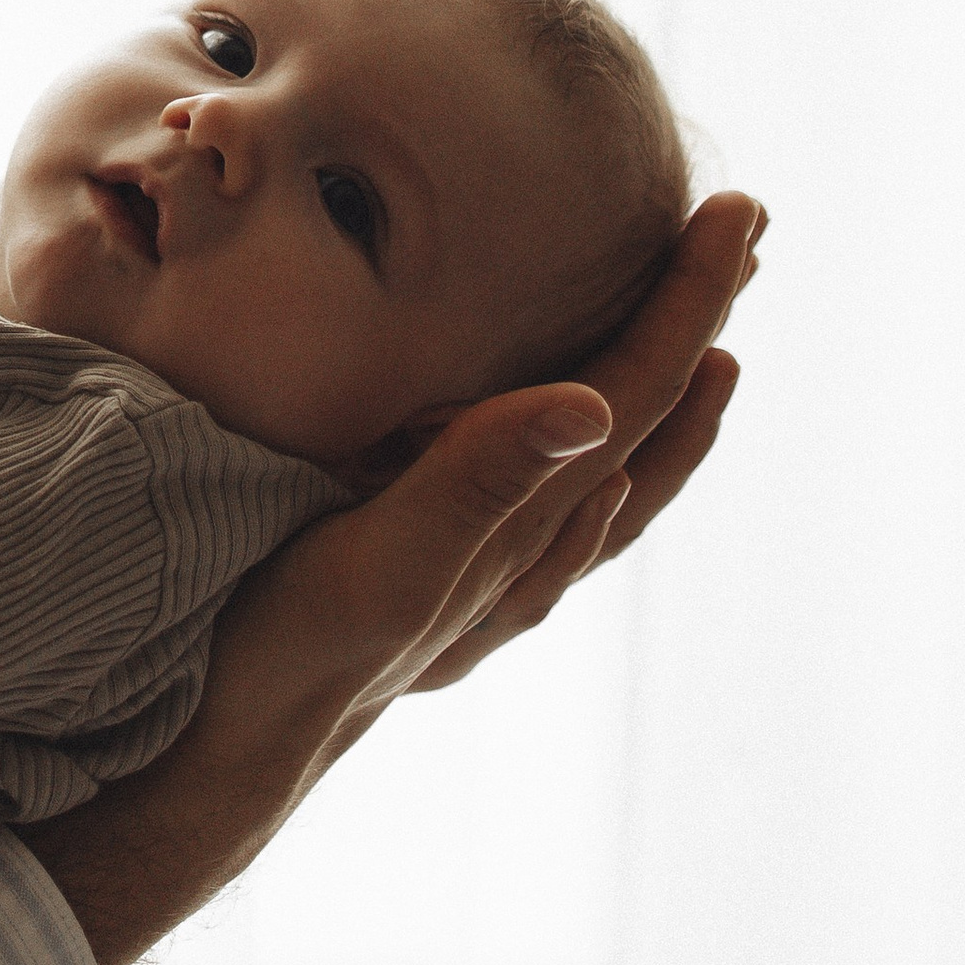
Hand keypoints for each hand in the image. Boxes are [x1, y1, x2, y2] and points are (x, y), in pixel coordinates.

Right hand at [23, 192, 762, 964]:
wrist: (218, 753)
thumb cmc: (288, 654)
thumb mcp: (380, 564)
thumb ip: (478, 485)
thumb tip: (595, 409)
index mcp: (519, 520)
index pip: (634, 385)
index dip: (689, 297)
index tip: (738, 211)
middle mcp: (523, 548)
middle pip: (645, 420)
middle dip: (697, 323)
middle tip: (746, 236)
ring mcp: (485, 572)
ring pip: (611, 472)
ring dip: (663, 396)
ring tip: (705, 350)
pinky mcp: (432, 579)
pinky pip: (552, 510)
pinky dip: (591, 462)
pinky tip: (586, 465)